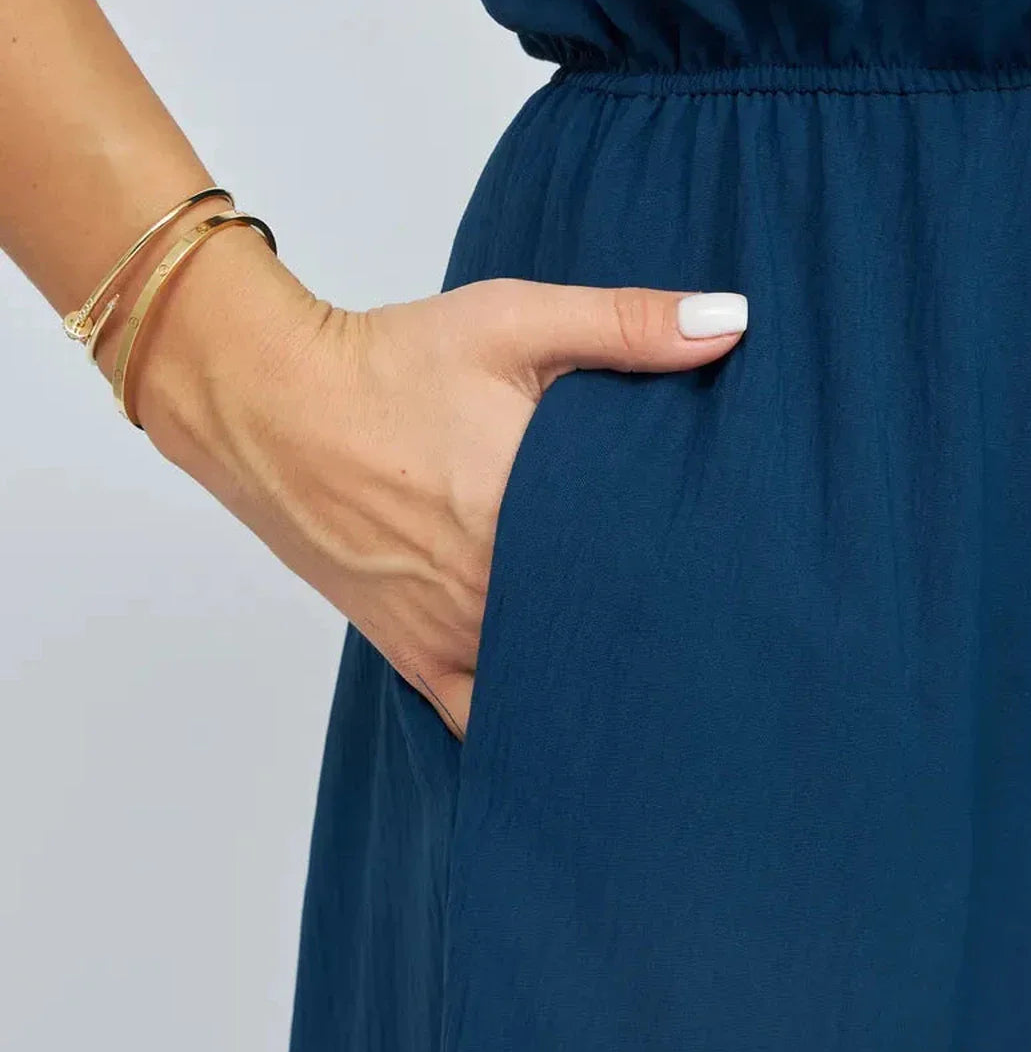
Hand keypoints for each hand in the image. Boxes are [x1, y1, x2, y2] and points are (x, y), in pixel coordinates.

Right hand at [134, 241, 747, 740]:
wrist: (268, 402)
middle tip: (715, 636)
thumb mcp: (512, 321)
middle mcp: (495, 590)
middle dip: (658, 636)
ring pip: (551, 690)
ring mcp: (452, 633)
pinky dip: (523, 727)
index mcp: (532, 514)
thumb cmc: (388, 362)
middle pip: (607, 638)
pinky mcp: (412, 654)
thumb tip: (731, 322)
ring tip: (656, 683)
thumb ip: (626, 325)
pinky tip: (565, 729)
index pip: (649, 571)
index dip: (702, 581)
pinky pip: (480, 719)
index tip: (742, 582)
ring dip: (598, 684)